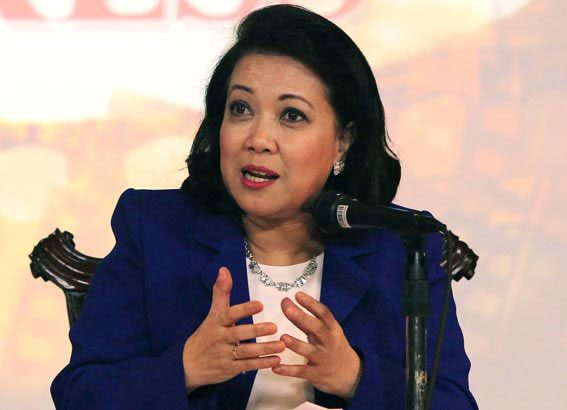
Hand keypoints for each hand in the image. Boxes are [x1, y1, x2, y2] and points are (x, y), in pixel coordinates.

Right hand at [182, 267, 284, 390]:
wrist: (188, 365)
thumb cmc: (206, 335)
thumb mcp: (212, 313)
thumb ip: (221, 292)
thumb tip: (224, 269)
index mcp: (217, 322)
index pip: (229, 314)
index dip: (244, 310)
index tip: (259, 305)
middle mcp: (220, 338)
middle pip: (238, 334)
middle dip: (256, 331)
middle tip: (274, 327)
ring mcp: (225, 354)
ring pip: (245, 352)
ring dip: (264, 349)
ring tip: (281, 345)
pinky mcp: (230, 369)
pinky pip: (247, 366)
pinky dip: (262, 363)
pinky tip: (276, 360)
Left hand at [273, 291, 361, 399]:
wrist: (349, 374)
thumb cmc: (333, 347)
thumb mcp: (329, 332)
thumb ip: (312, 321)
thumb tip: (290, 304)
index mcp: (332, 329)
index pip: (324, 313)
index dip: (311, 303)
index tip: (298, 294)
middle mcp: (329, 342)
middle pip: (316, 328)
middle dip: (301, 318)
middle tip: (287, 308)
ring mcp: (323, 359)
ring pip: (309, 351)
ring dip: (295, 344)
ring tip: (282, 337)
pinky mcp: (317, 374)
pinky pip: (302, 372)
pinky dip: (289, 370)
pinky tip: (275, 367)